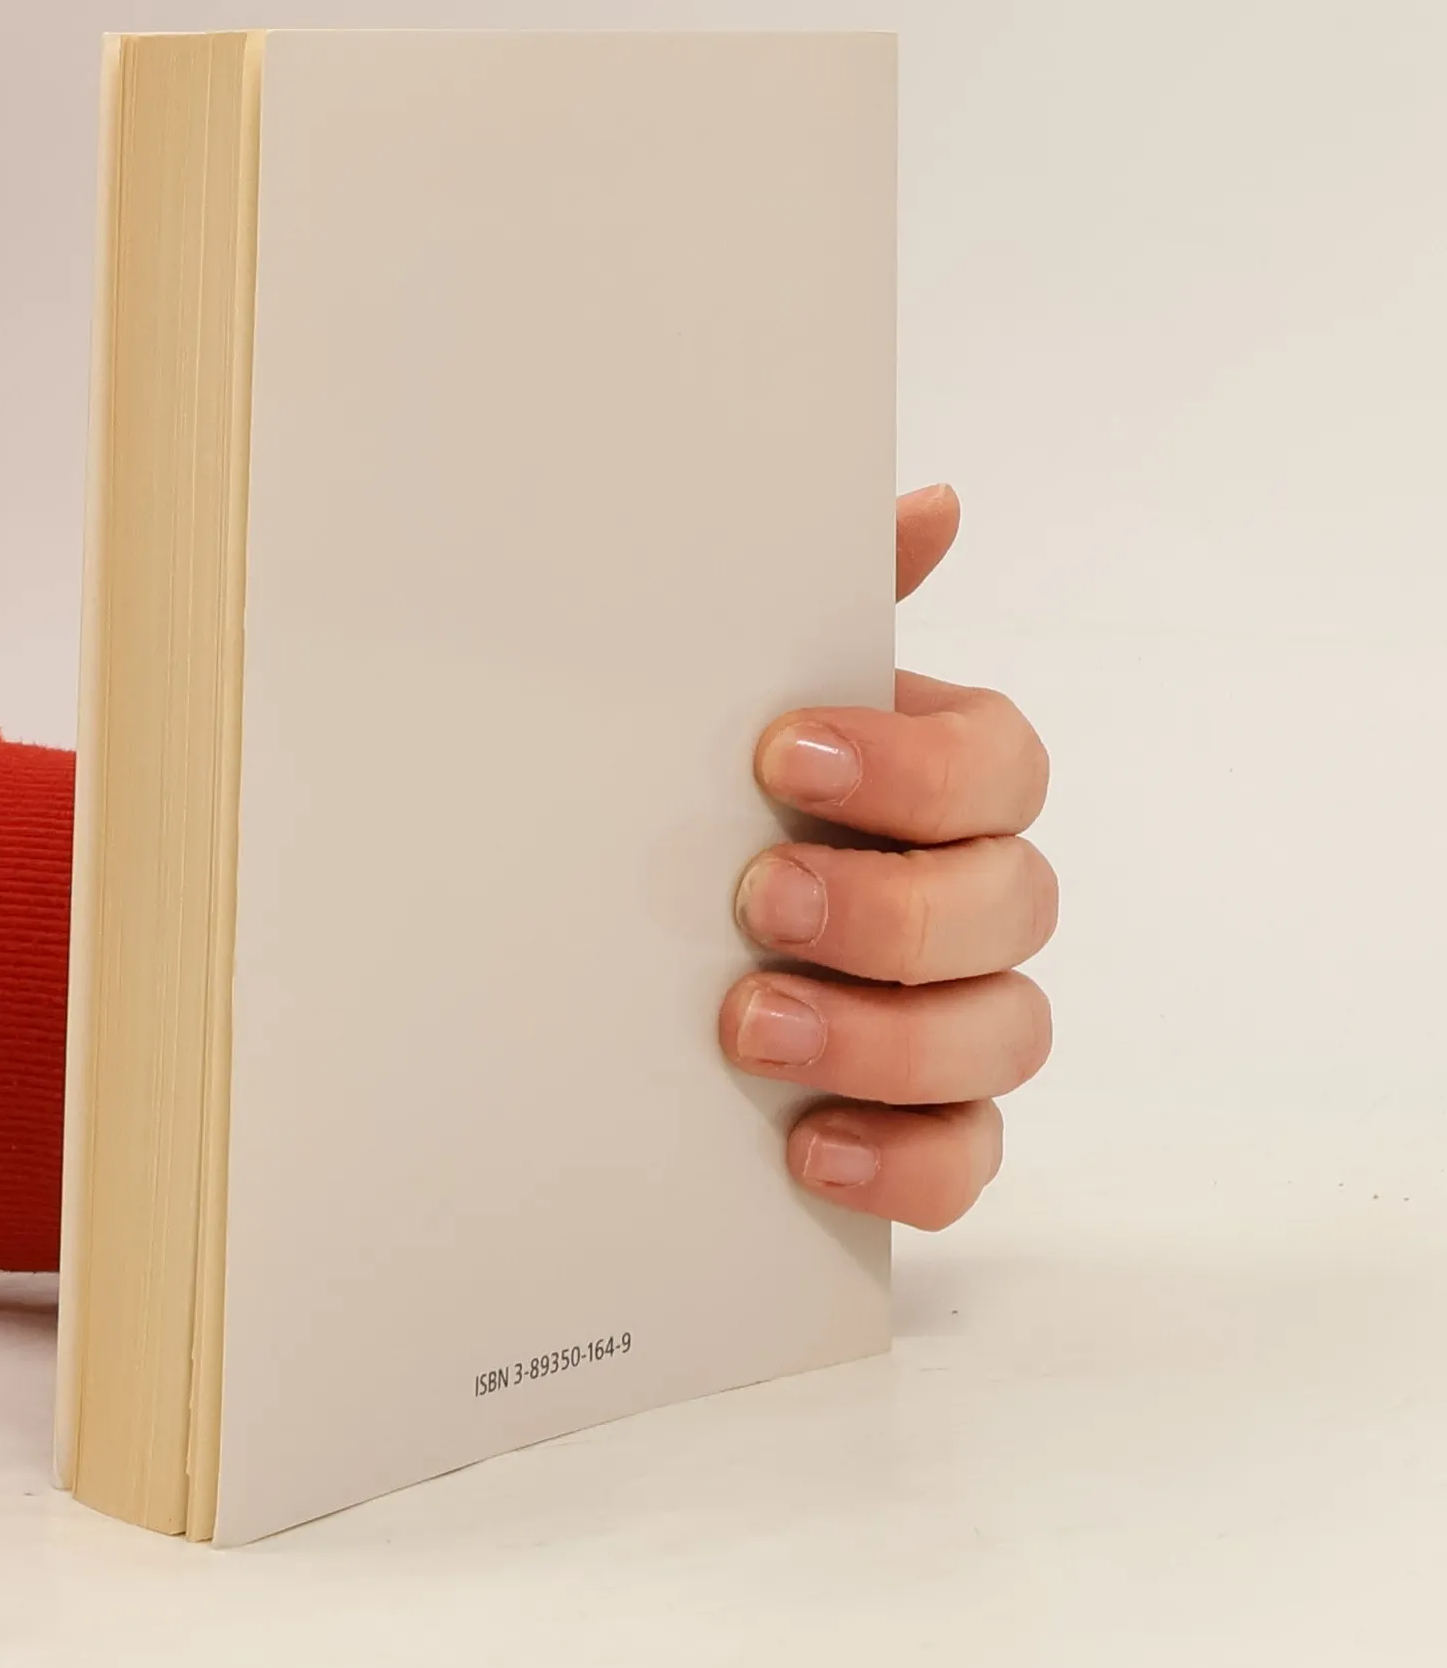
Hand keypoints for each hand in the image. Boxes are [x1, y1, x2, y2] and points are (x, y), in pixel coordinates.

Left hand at [719, 484, 1054, 1230]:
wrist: (654, 934)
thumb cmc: (729, 800)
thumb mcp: (751, 698)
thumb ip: (834, 605)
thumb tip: (934, 504)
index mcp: (951, 785)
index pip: (1000, 766)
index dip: (911, 767)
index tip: (781, 754)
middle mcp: (980, 899)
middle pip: (1014, 906)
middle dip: (890, 910)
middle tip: (758, 900)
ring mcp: (966, 1016)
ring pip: (1005, 1038)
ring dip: (884, 1038)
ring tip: (750, 1029)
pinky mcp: (931, 1122)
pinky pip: (967, 1161)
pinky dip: (904, 1163)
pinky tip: (807, 1148)